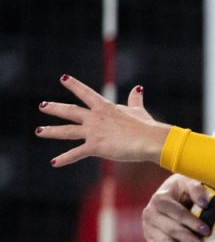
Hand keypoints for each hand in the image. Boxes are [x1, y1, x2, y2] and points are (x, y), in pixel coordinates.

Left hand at [36, 75, 170, 165]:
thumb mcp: (138, 110)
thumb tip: (138, 88)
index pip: (86, 93)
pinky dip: (64, 159)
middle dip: (55, 108)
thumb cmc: (147, 125)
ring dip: (52, 131)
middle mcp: (95, 117)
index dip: (74, 85)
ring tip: (39, 131)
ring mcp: (93, 132)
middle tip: (42, 106)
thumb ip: (135, 100)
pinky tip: (53, 162)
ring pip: (67, 130)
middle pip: (70, 111)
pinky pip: (76, 153)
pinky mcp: (95, 146)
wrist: (150, 139)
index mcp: (105, 107)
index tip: (63, 78)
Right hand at [144, 175, 211, 241]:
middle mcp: (150, 213)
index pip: (177, 213)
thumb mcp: (188, 181)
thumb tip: (204, 204)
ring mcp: (147, 227)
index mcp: (160, 199)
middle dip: (187, 239)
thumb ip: (196, 189)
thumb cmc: (183, 188)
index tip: (206, 230)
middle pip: (171, 229)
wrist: (169, 192)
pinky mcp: (148, 237)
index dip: (192, 222)